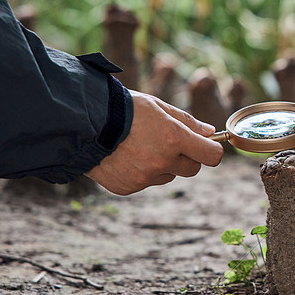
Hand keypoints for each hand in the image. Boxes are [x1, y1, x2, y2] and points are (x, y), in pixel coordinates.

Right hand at [85, 91, 223, 194]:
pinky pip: (146, 182)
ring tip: (140, 146)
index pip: (212, 156)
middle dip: (187, 157)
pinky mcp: (128, 188)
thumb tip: (209, 132)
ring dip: (163, 165)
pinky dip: (141, 172)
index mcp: (174, 139)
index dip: (212, 150)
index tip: (208, 145)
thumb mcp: (158, 107)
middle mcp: (162, 162)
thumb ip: (187, 121)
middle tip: (170, 143)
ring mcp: (144, 178)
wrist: (82, 123)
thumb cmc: (123, 109)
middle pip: (193, 169)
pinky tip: (126, 156)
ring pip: (168, 175)